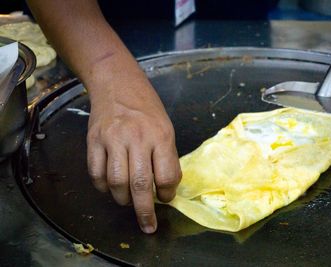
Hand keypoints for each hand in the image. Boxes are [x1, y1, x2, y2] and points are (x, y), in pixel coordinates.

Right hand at [86, 66, 181, 233]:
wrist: (117, 84)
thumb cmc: (146, 108)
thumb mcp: (166, 128)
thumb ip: (166, 157)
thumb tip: (165, 188)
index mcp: (160, 135)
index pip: (166, 175)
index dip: (167, 193)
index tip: (165, 198)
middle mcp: (137, 138)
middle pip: (140, 185)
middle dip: (145, 212)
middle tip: (148, 225)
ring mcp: (112, 139)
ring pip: (116, 183)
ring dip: (123, 200)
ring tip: (129, 201)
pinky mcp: (93, 141)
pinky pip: (96, 174)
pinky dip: (104, 188)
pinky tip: (111, 187)